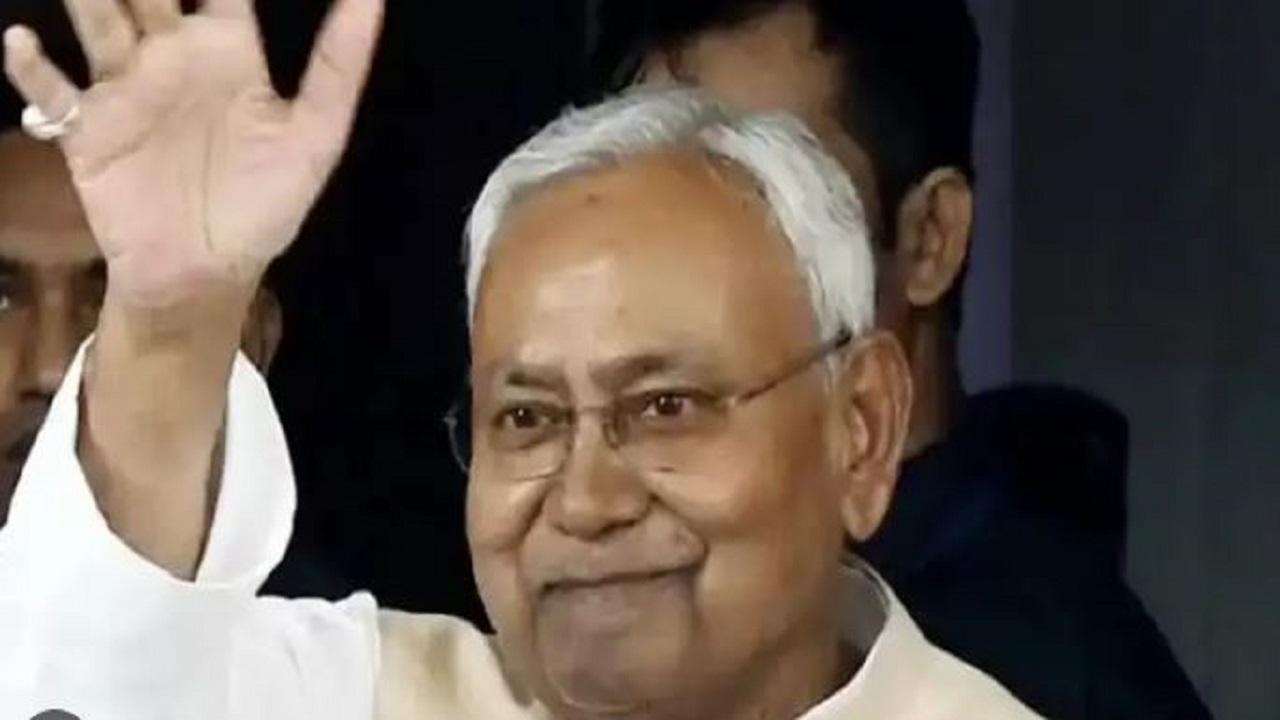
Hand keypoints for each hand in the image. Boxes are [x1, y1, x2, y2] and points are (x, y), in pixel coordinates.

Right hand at [2, 0, 382, 310]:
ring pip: (96, 20)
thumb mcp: (317, 137)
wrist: (210, 275)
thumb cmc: (264, 207)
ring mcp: (125, 89)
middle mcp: (171, 56)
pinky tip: (22, 41)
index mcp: (228, 52)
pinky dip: (32, 66)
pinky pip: (51, 91)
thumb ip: (339, 64)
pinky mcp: (86, 130)